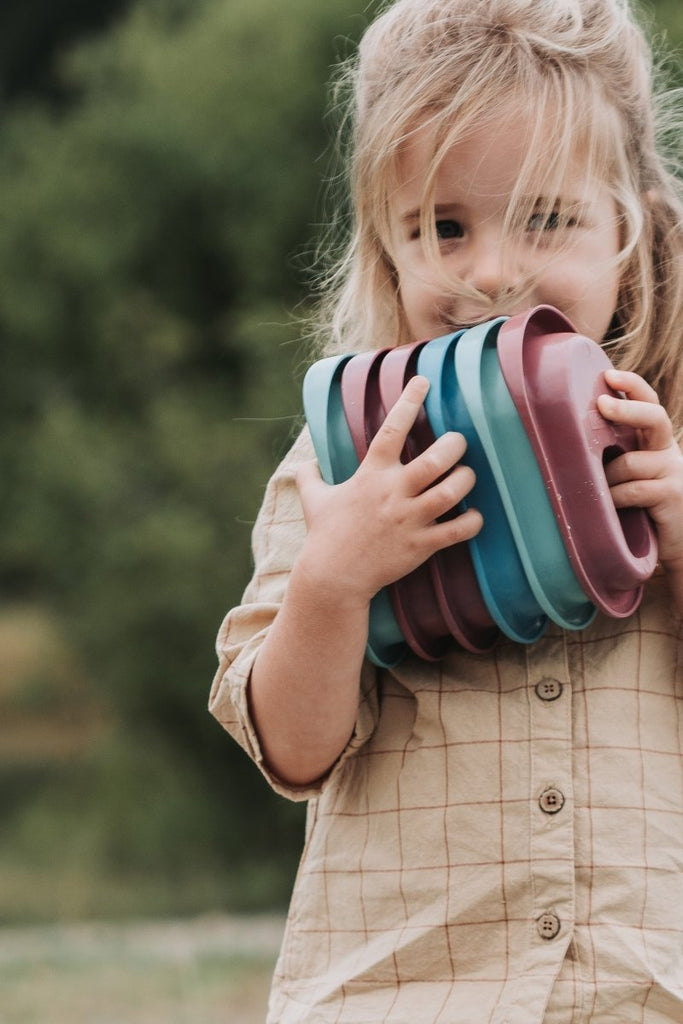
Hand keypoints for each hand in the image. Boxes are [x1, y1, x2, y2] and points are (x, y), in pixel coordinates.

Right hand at [296, 375, 481, 603]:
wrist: (333, 577)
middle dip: (455, 445)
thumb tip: (302, 465)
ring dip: (466, 479)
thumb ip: (308, 478)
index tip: (423, 380)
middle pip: (436, 459)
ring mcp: (409, 519)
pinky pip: (458, 530)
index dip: (409, 402)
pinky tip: (474, 516)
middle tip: (458, 443)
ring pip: (452, 491)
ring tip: (466, 475)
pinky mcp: (421, 546)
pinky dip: (473, 521)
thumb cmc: (325, 536)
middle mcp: (393, 493)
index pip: (392, 429)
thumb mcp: (313, 501)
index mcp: (371, 475)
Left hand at [597, 369, 682, 569]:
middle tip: (600, 404)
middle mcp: (669, 452)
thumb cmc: (641, 511)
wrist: (676, 546)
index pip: (650, 404)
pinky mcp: (673, 495)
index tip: (609, 375)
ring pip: (629, 463)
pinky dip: (614, 499)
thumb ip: (613, 458)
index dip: (633, 387)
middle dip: (626, 409)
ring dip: (607, 479)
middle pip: (653, 418)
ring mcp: (674, 473)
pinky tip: (610, 509)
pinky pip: (632, 490)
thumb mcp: (628, 478)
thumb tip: (568, 439)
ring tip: (602, 495)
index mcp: (656, 443)